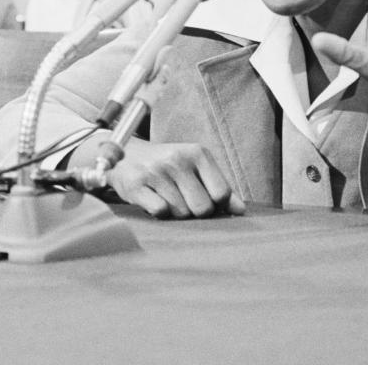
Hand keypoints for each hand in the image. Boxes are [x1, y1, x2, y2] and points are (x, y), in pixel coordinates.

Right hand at [105, 140, 245, 218]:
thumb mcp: (196, 169)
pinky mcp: (136, 184)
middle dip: (195, 212)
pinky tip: (153, 200)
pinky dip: (158, 213)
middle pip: (202, 207)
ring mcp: (156, 171)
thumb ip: (219, 188)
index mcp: (198, 153)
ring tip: (165, 197)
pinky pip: (160, 211)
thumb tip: (241, 211)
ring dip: (175, 213)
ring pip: (181, 213)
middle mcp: (177, 159)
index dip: (215, 205)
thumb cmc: (168, 166)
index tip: (204, 200)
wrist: (126, 155)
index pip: (221, 193)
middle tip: (183, 201)